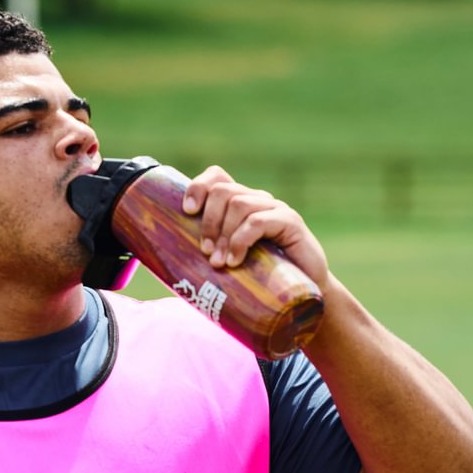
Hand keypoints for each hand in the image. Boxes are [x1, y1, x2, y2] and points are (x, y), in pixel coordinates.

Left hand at [182, 166, 329, 287]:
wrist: (304, 295)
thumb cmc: (263, 280)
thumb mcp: (233, 261)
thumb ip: (212, 254)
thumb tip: (169, 264)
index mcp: (242, 204)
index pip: (217, 177)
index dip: (199, 187)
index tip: (187, 211)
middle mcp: (258, 201)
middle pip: (223, 191)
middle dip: (208, 221)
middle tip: (205, 251)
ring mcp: (275, 209)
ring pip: (238, 204)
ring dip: (223, 235)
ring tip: (220, 263)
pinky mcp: (290, 222)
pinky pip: (258, 221)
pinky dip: (241, 241)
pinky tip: (236, 261)